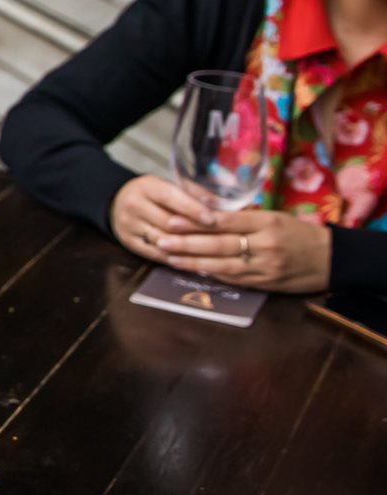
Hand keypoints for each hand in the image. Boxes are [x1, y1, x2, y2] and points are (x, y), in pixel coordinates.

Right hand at [108, 174, 216, 268]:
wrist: (119, 204)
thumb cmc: (153, 195)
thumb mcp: (169, 186)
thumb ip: (194, 194)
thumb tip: (224, 204)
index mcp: (146, 187)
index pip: (171, 197)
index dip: (193, 209)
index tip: (213, 219)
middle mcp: (134, 205)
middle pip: (168, 223)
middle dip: (194, 232)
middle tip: (219, 240)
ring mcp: (129, 225)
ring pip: (163, 241)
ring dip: (187, 249)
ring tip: (210, 254)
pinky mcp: (128, 242)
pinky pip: (156, 254)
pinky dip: (176, 259)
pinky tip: (193, 261)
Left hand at [157, 207, 332, 292]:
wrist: (332, 260)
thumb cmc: (299, 234)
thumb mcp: (275, 217)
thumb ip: (244, 217)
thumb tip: (206, 211)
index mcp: (267, 223)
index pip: (226, 221)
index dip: (197, 221)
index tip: (173, 218)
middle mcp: (265, 245)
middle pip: (220, 244)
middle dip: (188, 243)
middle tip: (161, 240)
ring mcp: (265, 267)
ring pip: (223, 265)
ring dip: (194, 262)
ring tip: (169, 257)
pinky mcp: (266, 284)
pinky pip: (234, 279)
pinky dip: (212, 274)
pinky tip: (194, 270)